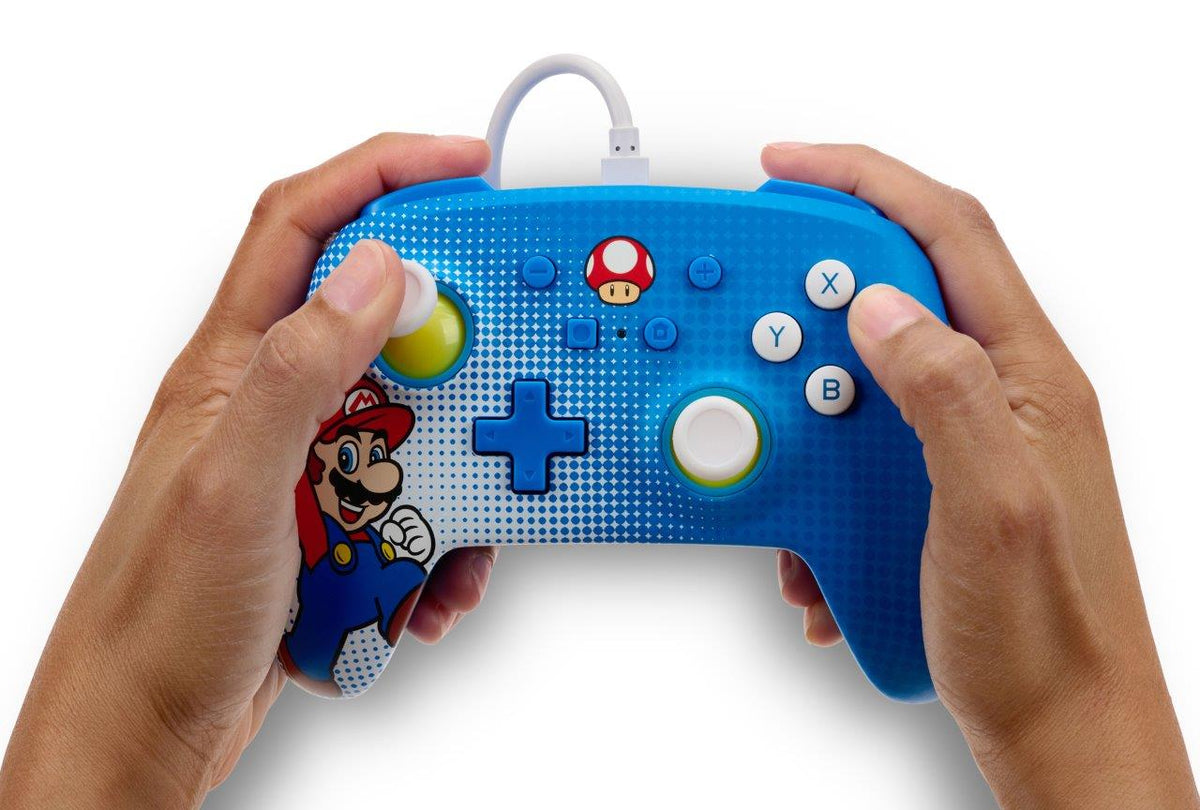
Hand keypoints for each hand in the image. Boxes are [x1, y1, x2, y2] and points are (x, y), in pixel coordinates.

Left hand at [0, 133, 496, 806]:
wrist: (149, 727)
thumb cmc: (160, 611)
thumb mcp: (233, 484)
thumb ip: (298, 370)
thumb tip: (375, 272)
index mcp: (234, 364)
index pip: (306, 225)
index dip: (386, 174)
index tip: (468, 168)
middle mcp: (274, 400)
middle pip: (384, 322)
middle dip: (456, 341)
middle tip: (511, 362)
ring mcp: (307, 461)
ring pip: (414, 421)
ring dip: (456, 467)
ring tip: (464, 524)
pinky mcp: (334, 519)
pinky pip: (414, 502)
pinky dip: (443, 539)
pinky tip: (436, 583)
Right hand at [763, 142, 1198, 806]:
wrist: (1058, 734)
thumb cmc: (1044, 636)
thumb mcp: (991, 507)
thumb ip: (942, 393)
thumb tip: (877, 307)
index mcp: (1027, 377)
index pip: (946, 232)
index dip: (863, 181)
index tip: (783, 169)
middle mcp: (998, 396)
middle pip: (894, 292)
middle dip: (808, 301)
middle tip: (750, 330)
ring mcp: (964, 442)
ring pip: (861, 379)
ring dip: (801, 415)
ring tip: (774, 471)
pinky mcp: (932, 489)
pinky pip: (855, 452)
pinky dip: (812, 483)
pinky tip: (805, 544)